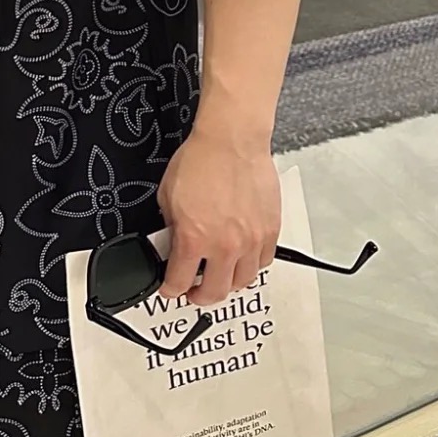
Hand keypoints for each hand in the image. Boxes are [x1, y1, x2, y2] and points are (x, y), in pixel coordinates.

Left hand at [156, 125, 281, 305]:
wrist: (231, 139)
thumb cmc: (201, 159)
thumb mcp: (167, 195)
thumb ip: (170, 226)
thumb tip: (171, 240)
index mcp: (194, 239)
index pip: (179, 282)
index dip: (170, 290)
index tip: (170, 289)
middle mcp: (224, 246)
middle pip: (214, 293)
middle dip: (200, 297)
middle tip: (194, 291)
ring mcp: (250, 241)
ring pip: (243, 282)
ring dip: (229, 283)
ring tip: (220, 276)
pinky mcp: (269, 230)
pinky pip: (264, 261)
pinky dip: (252, 265)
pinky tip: (244, 257)